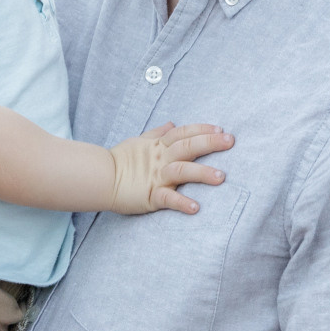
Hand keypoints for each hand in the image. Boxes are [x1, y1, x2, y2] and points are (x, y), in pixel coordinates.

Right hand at [107, 121, 231, 213]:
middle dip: (209, 142)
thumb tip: (172, 123)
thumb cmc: (120, 161)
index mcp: (158, 146)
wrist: (99, 178)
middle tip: (230, 140)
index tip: (220, 128)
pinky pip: (167, 198)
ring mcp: (156, 177)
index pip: (183, 133)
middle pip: (187, 147)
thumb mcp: (139, 142)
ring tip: (221, 177)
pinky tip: (195, 207)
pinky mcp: (150, 195)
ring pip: (182, 171)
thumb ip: (157, 134)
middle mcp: (160, 159)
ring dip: (202, 173)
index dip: (201, 129)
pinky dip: (181, 202)